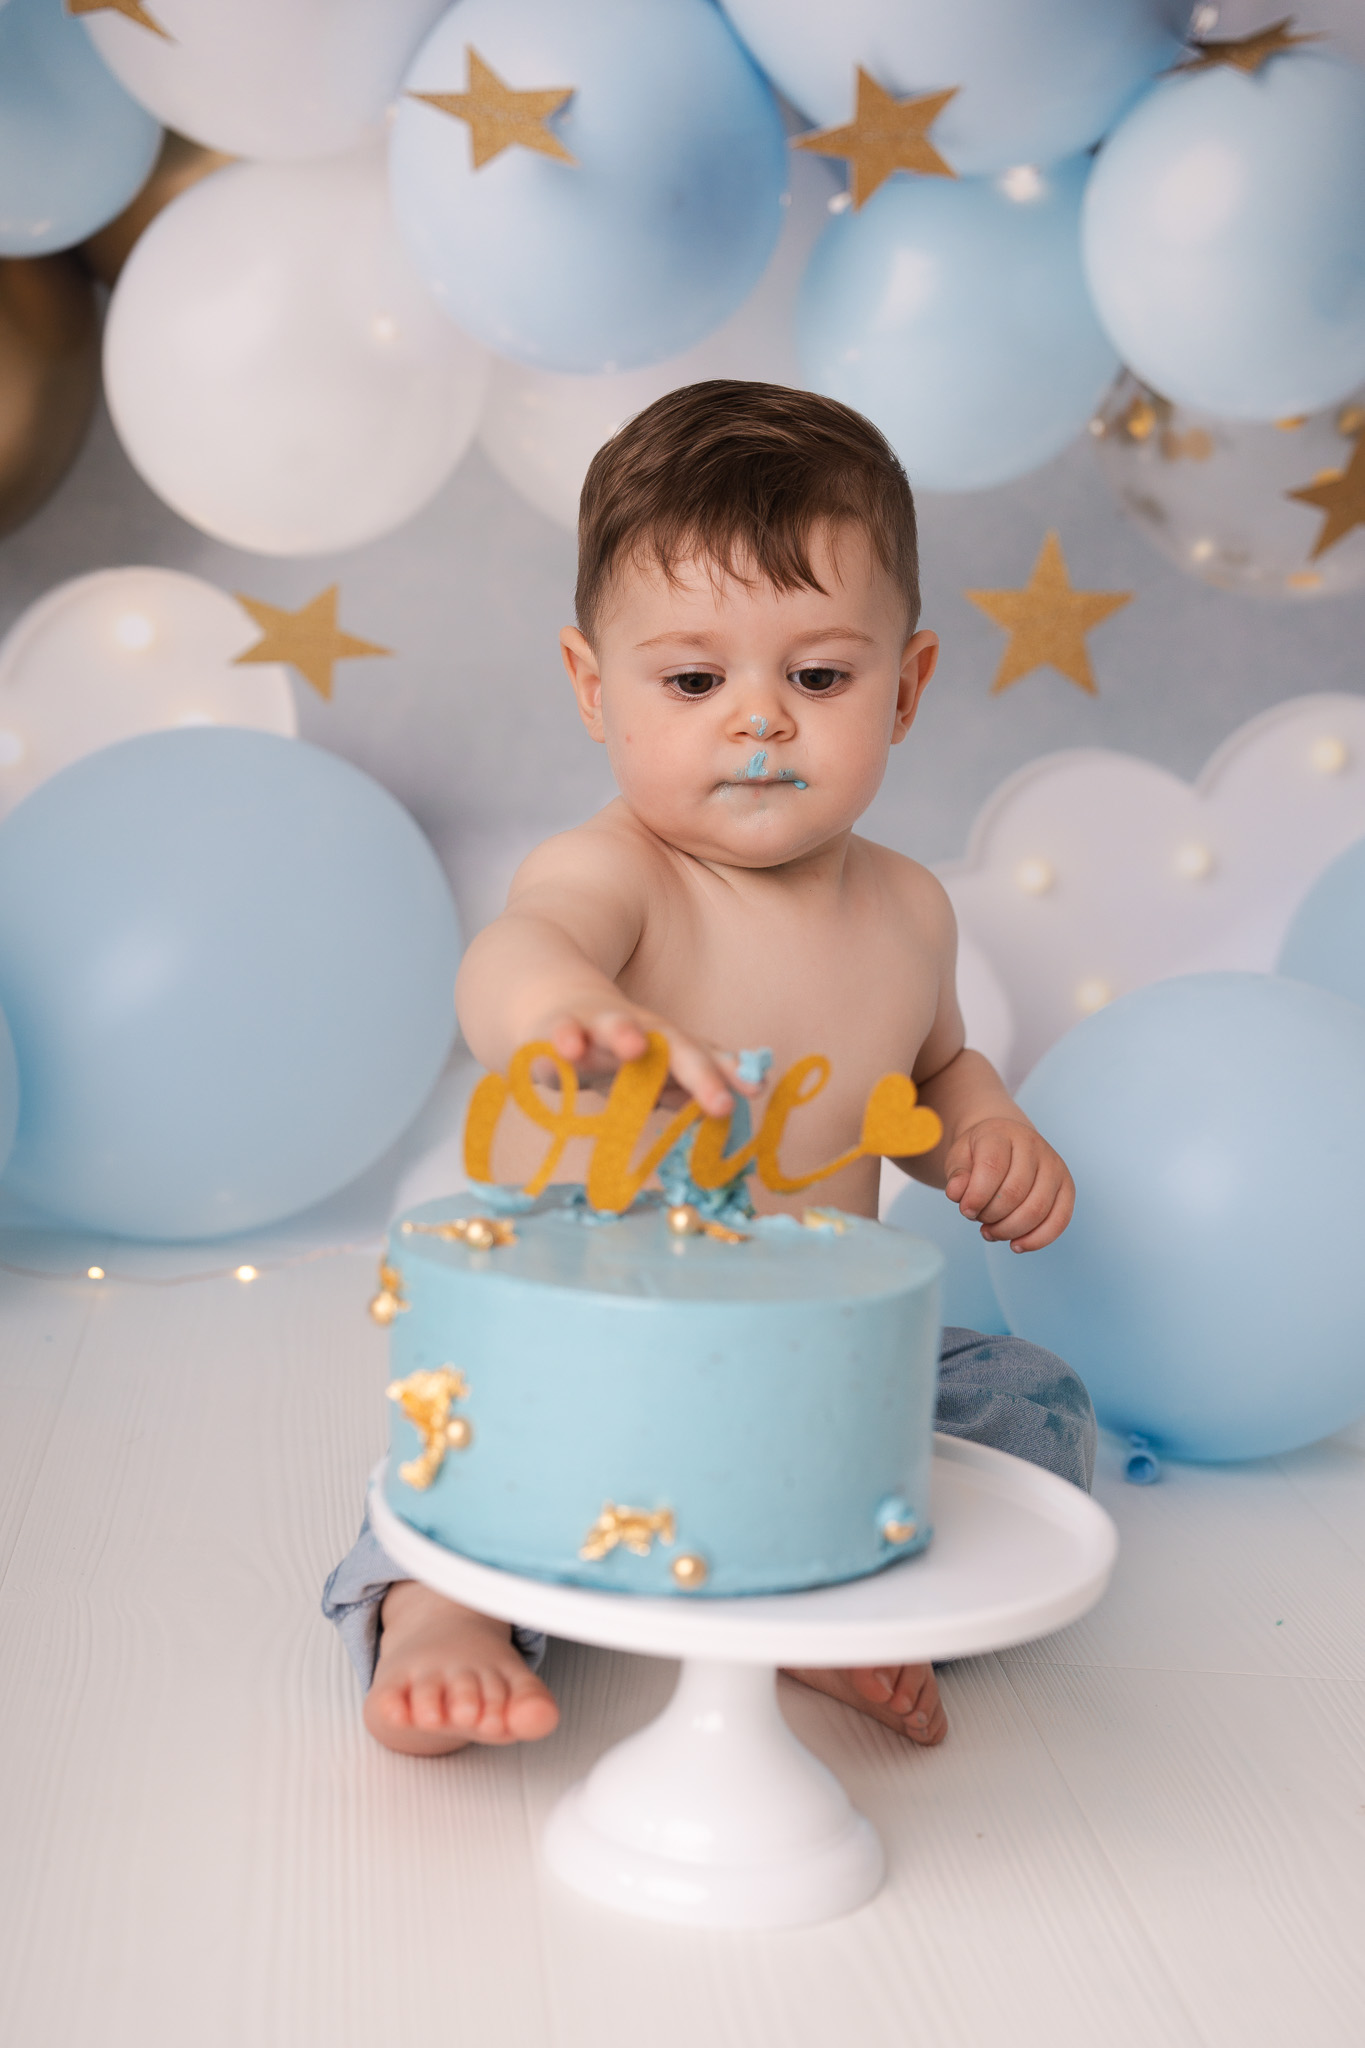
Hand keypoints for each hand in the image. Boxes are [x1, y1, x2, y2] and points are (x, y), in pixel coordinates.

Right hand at [530, 1006, 758, 1119]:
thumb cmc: (609, 1044)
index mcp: (664, 1044)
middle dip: (697, 1072)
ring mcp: (594, 1027)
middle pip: (670, 1047)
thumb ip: (686, 1084)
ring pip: (612, 1027)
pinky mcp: (552, 1029)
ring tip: (636, 1047)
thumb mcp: (650, 1065)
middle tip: (721, 1104)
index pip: (703, 1058)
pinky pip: (558, 1035)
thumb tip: (728, 1104)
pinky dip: (563, 1040)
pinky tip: (569, 1049)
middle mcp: (637, 1032)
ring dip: (623, 1034)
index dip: (726, 1073)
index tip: (755, 1089)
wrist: (548, 997)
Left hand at [942, 1118, 1073, 1251]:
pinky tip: (1016, 1244)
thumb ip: (957, 1174)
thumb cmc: (980, 1154)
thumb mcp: (960, 1157)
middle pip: (1015, 1193)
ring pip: (1037, 1210)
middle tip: (978, 1219)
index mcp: (1002, 1134)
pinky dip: (1037, 1239)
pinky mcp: (1067, 1186)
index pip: (992, 1167)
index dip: (976, 1195)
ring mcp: (1054, 1166)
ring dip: (1010, 1230)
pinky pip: (1060, 1219)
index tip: (965, 1210)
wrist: (1006, 1142)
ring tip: (992, 1232)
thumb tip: (957, 1193)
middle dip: (991, 1216)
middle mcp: (1034, 1146)